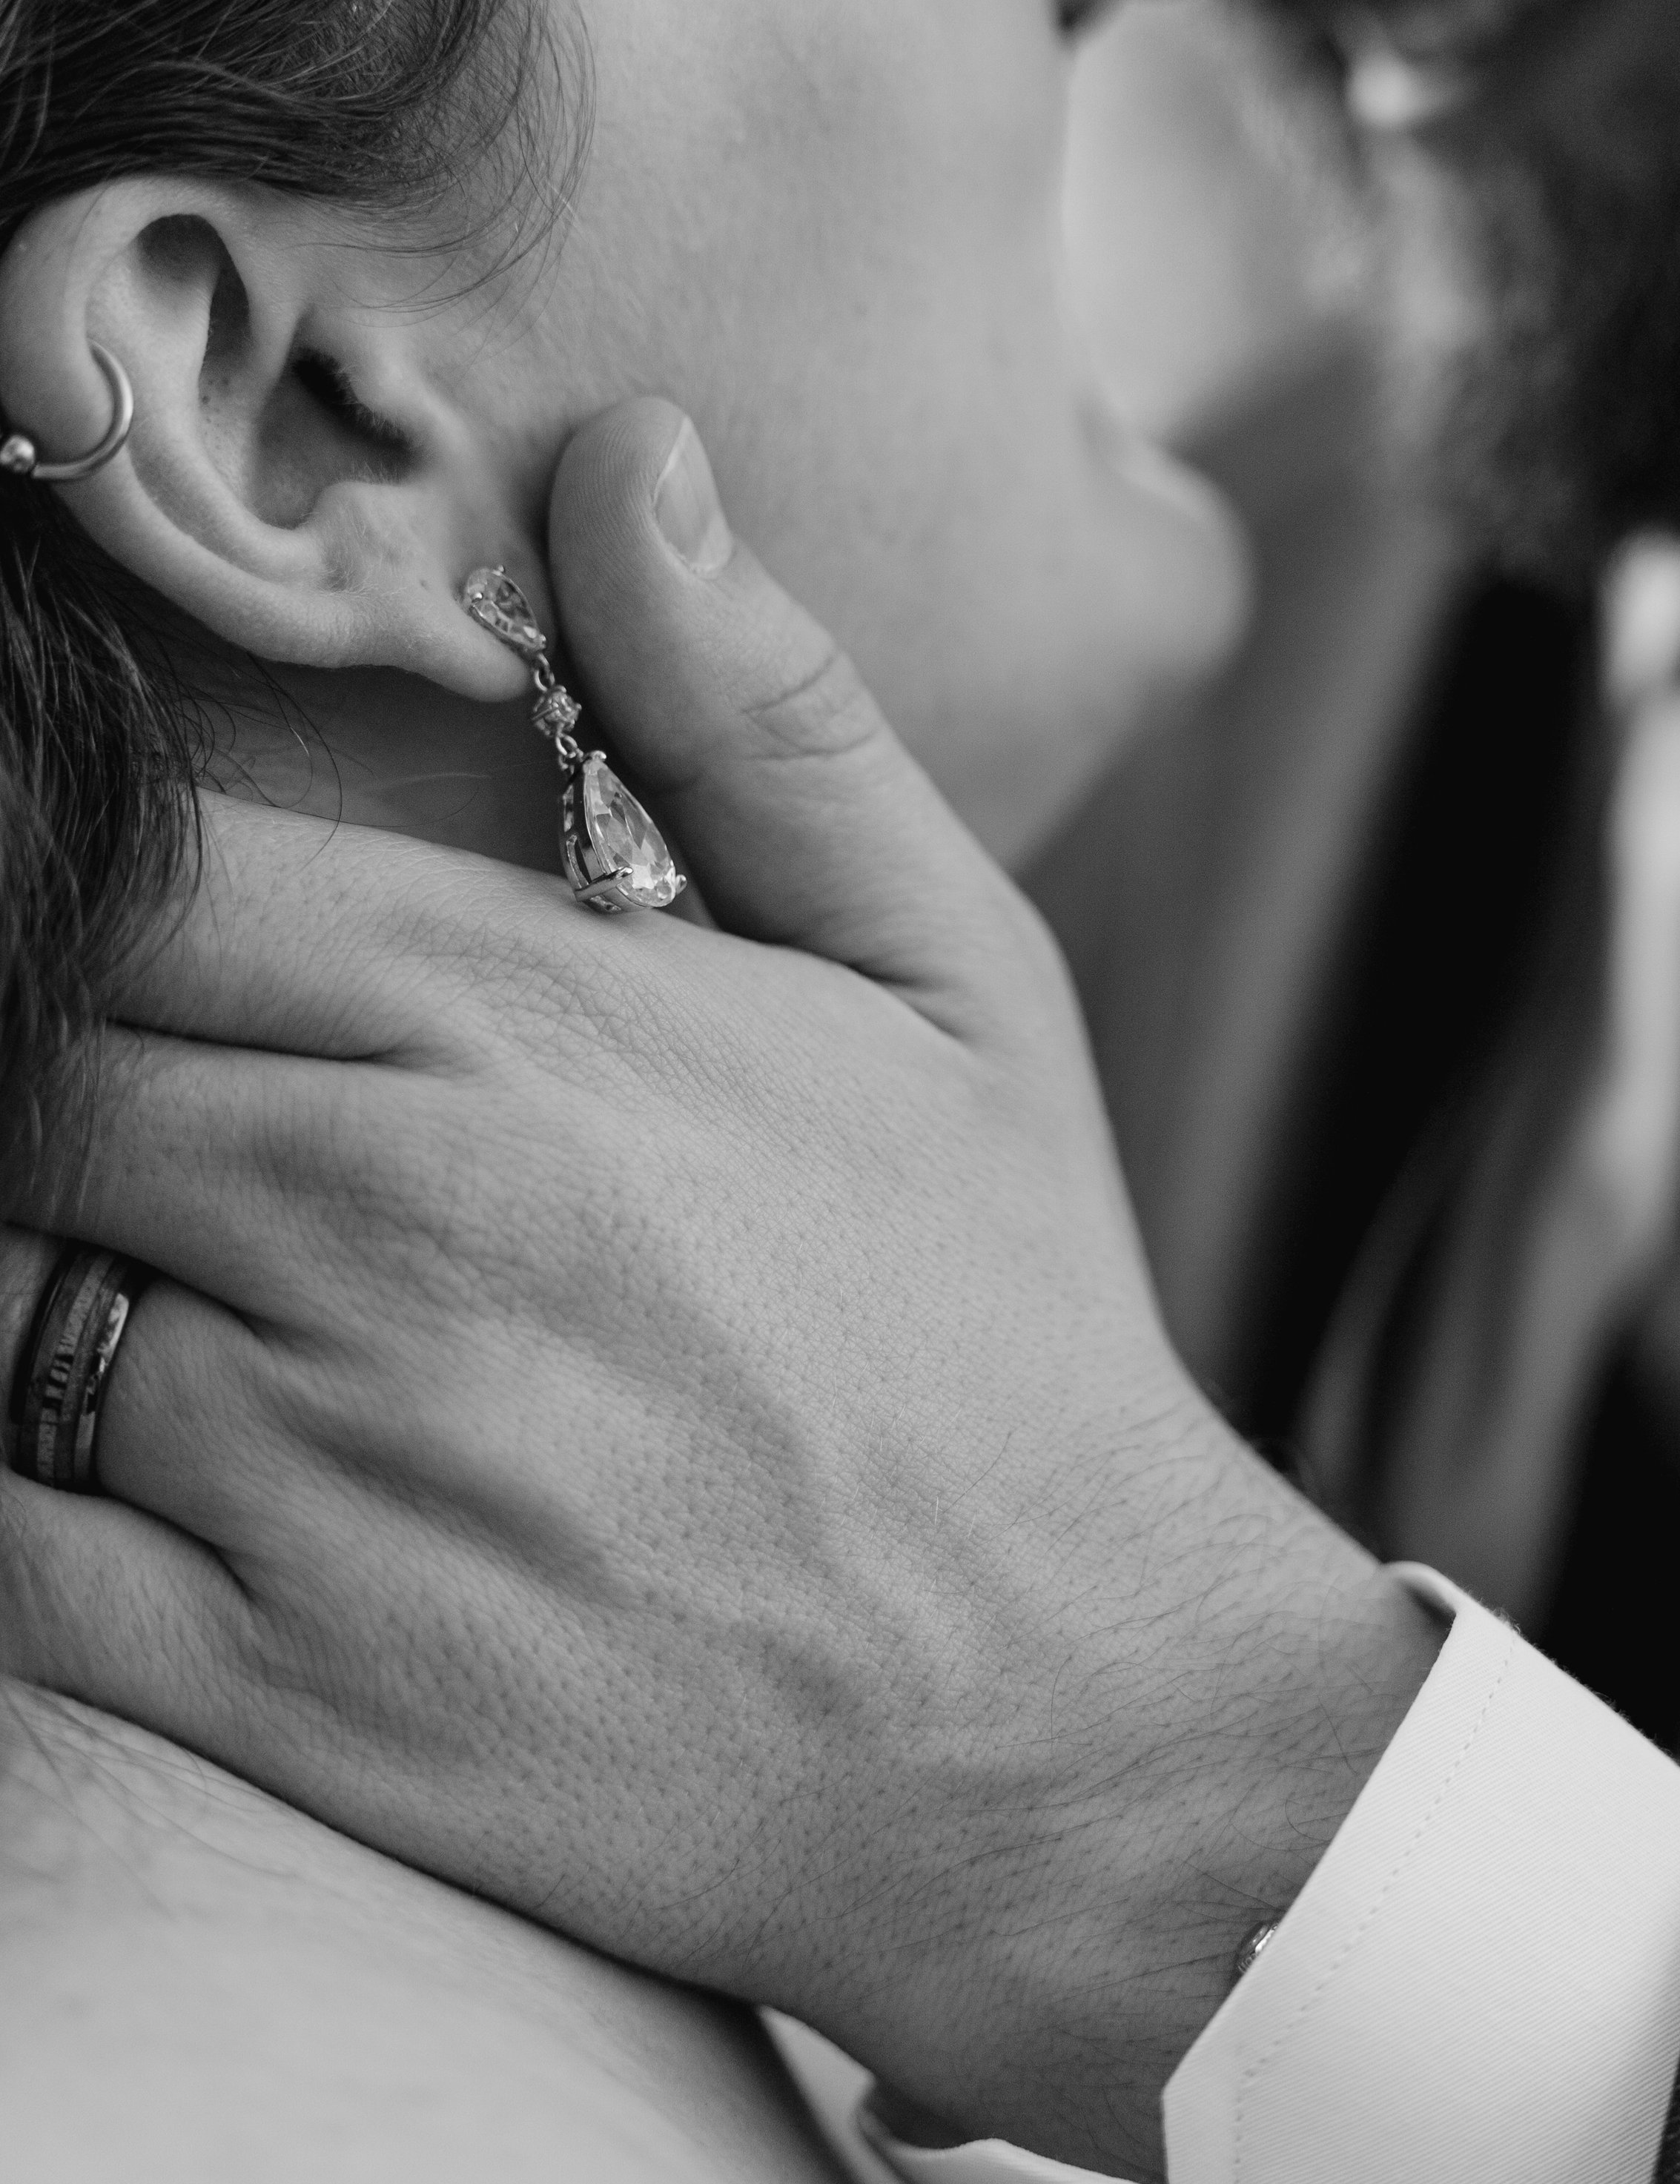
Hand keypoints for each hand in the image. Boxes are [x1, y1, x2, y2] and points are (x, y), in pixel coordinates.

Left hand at [0, 401, 1436, 2180]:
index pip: (134, 879)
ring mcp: (318, 1471)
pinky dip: (1, 1476)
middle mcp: (388, 1226)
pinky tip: (120, 1438)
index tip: (112, 912)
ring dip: (35, 1259)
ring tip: (157, 1260)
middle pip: (31, 1071)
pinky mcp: (283, 1688)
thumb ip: (763, 715)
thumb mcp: (953, 980)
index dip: (68, 871)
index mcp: (525, 1030)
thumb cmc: (1004, 1334)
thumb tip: (628, 455)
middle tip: (150, 1101)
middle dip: (52, 1069)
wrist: (1069, 1728)